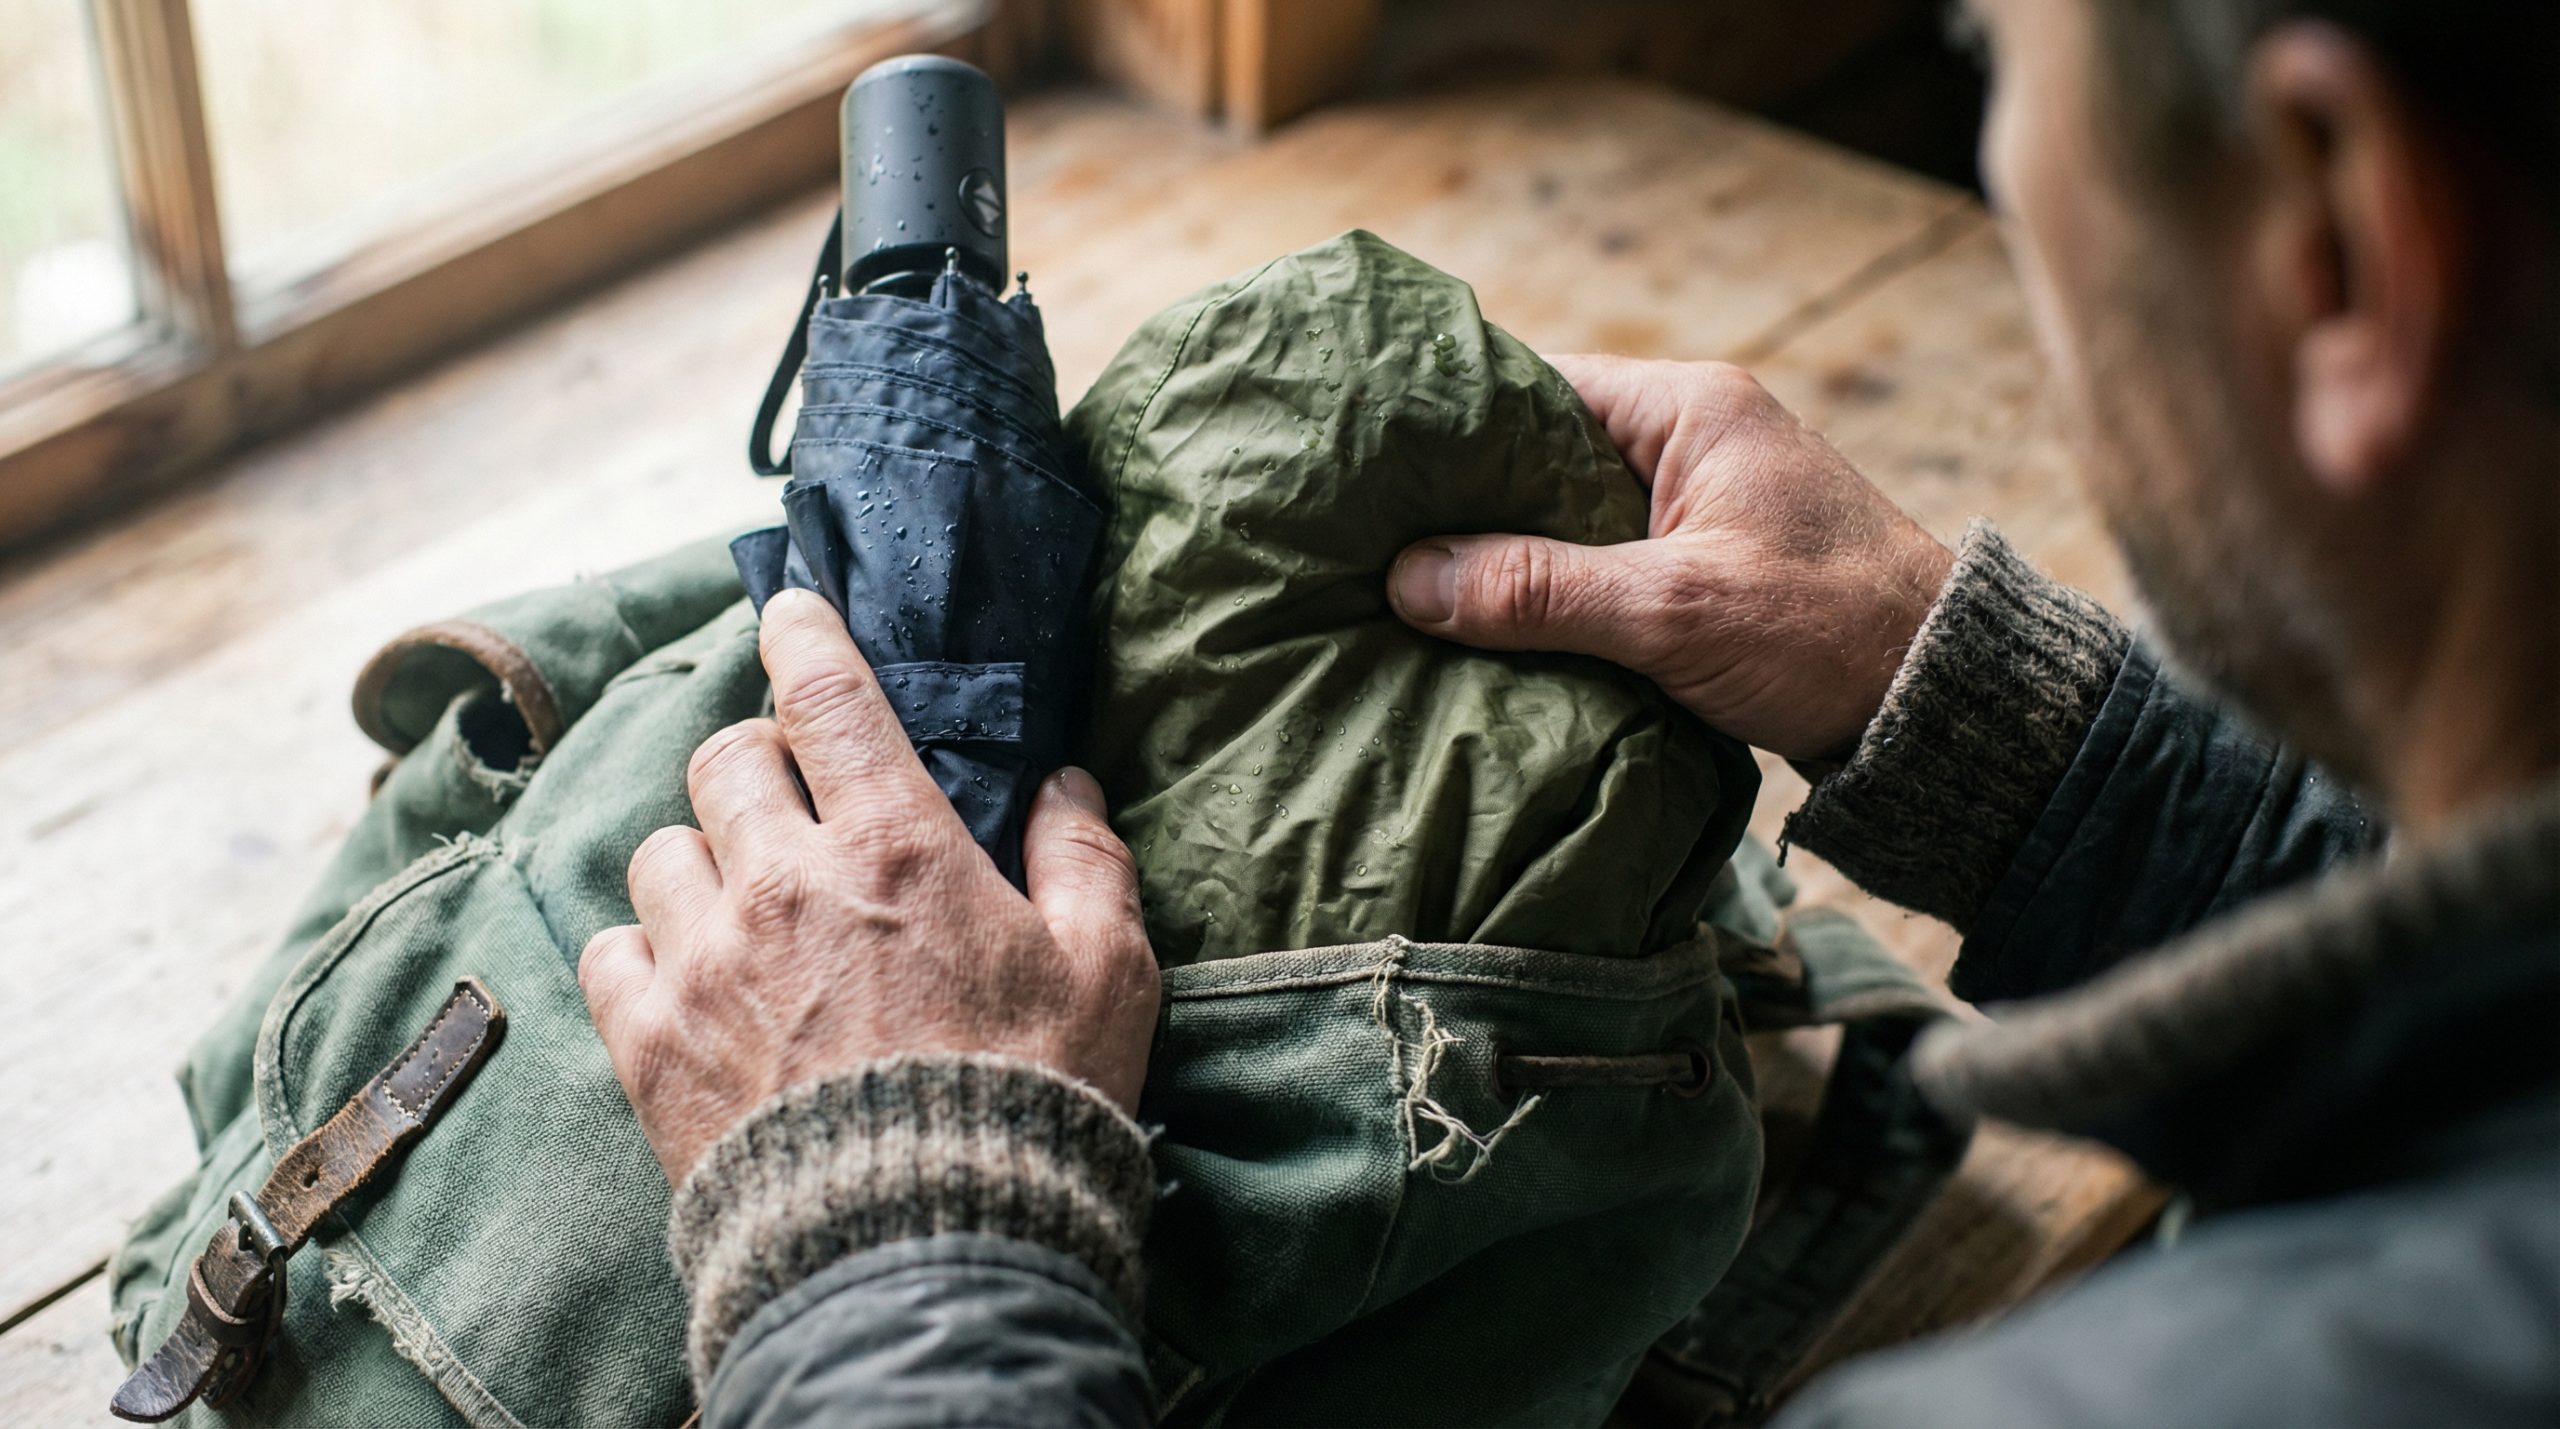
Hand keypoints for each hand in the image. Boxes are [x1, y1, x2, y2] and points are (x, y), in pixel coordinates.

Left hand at [579, 589, 1160, 1183]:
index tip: (790, 612)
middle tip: (796, 801)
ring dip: (702, 858)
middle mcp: (784, 882)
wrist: (926, 1247)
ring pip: (660, 849)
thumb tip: (1063, 783)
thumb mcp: (1109, 970)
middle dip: (759, 761)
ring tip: (743, 902)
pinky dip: (641, 949)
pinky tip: (686, 976)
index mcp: (896, 846)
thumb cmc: (1032, 1099)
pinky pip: (606, 949)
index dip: (801, 634)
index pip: (824, 694)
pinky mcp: (649, 1043)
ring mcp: (704, 962)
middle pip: (726, 760)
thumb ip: (1085, 857)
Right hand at [1387, 355, 1954, 761]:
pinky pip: (1596, 563)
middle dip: (1462, 501)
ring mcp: (1695, 503)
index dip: (1450, 426)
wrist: (1945, 702)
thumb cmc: (1827, 632)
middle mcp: (1688, 437)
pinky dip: (1546, 593)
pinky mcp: (1701, 565)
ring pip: (1562, 516)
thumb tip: (1406, 579)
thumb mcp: (1673, 610)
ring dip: (1502, 557)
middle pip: (1537, 453)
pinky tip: (1485, 629)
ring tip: (1404, 588)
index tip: (1373, 468)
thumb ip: (1541, 590)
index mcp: (1687, 406)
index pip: (1532, 385)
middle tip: (1368, 539)